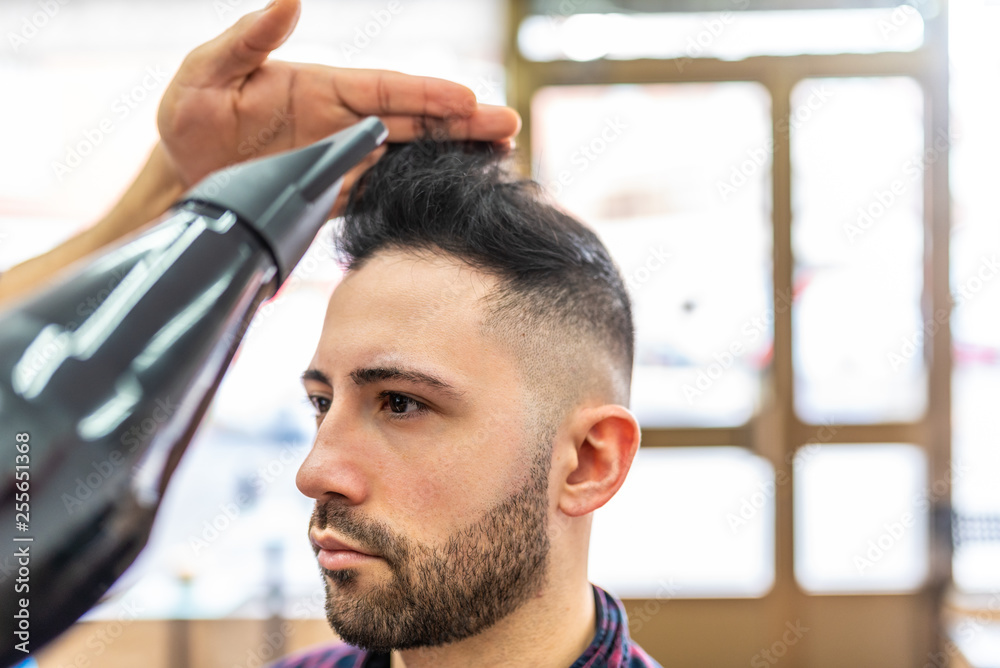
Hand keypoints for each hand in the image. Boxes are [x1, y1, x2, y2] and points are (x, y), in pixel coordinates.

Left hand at [157, 0, 519, 214]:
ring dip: (454, 153)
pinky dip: (423, 186)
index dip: (427, 93)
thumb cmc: (190, 116)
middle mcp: (342, 121)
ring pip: (410, 152)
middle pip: (414, 119)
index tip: (466, 100)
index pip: (386, 88)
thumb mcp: (206, 71)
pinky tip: (455, 187)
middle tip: (508, 127)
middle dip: (462, 122)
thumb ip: (248, 38)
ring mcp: (345, 157)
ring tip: (498, 155)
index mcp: (321, 87)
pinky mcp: (339, 191)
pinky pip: (388, 188)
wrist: (183, 178)